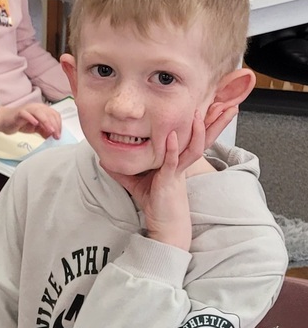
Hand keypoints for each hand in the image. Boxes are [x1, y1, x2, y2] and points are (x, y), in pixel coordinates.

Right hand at [0, 102, 61, 139]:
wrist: (5, 121)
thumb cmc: (20, 122)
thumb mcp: (35, 128)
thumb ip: (44, 131)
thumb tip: (53, 136)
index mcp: (42, 110)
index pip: (54, 115)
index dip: (58, 125)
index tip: (58, 135)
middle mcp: (36, 107)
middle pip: (49, 113)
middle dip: (54, 125)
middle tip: (56, 135)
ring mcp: (28, 109)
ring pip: (39, 112)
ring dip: (46, 121)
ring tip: (50, 130)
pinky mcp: (19, 112)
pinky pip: (26, 114)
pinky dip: (32, 118)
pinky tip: (35, 124)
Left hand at [104, 111, 208, 250]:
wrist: (164, 225)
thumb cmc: (155, 203)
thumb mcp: (136, 182)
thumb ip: (122, 170)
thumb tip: (104, 160)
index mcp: (178, 159)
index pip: (190, 136)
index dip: (199, 120)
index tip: (204, 102)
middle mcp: (182, 162)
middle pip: (201, 138)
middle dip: (213, 121)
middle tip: (223, 103)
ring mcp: (178, 171)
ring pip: (194, 147)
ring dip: (198, 130)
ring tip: (199, 112)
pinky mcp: (171, 180)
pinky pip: (173, 161)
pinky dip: (171, 148)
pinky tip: (170, 135)